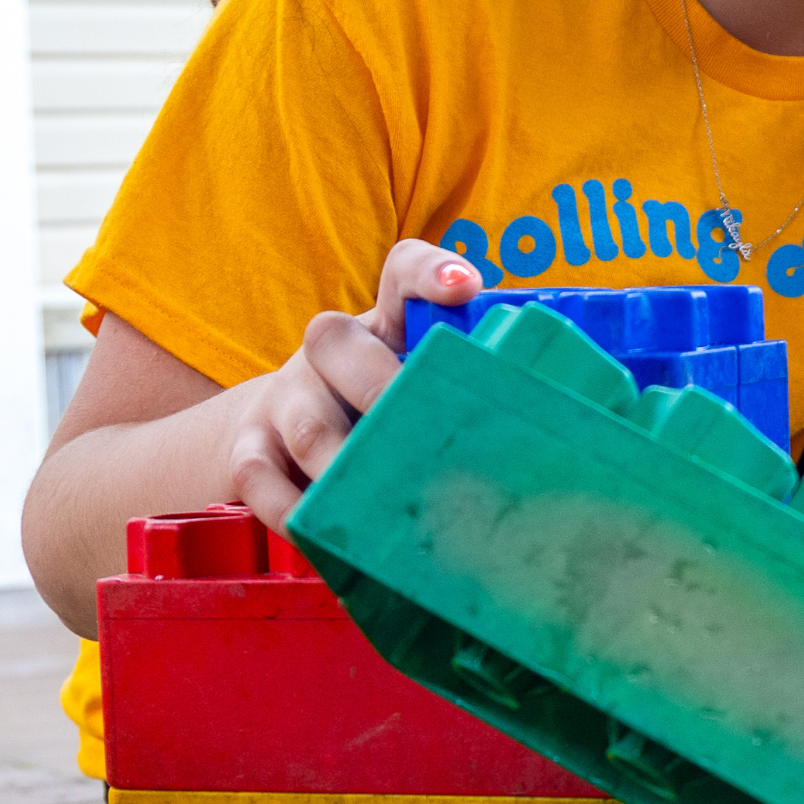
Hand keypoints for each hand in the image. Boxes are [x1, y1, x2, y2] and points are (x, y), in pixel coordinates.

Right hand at [230, 240, 480, 528]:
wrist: (278, 437)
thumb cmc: (381, 412)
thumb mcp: (424, 388)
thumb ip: (469, 393)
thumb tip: (554, 424)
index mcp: (387, 325)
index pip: (403, 273)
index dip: (432, 273)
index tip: (467, 287)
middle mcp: (329, 350)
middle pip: (336, 339)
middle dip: (381, 386)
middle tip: (422, 433)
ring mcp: (286, 396)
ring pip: (308, 422)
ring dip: (345, 463)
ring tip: (383, 500)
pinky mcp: (249, 447)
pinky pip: (258, 475)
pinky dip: (291, 509)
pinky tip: (324, 531)